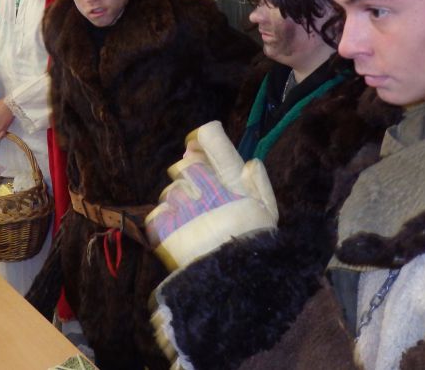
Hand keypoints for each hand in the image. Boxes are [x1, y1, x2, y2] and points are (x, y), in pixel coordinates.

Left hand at [145, 121, 277, 269]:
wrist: (234, 286)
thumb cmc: (253, 246)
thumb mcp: (267, 213)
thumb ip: (258, 183)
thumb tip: (249, 161)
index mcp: (234, 183)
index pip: (211, 139)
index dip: (203, 138)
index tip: (198, 144)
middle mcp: (207, 189)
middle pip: (185, 164)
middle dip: (190, 176)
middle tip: (200, 195)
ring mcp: (184, 208)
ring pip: (170, 190)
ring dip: (179, 202)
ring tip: (194, 223)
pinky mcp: (165, 228)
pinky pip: (157, 211)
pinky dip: (166, 221)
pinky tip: (181, 233)